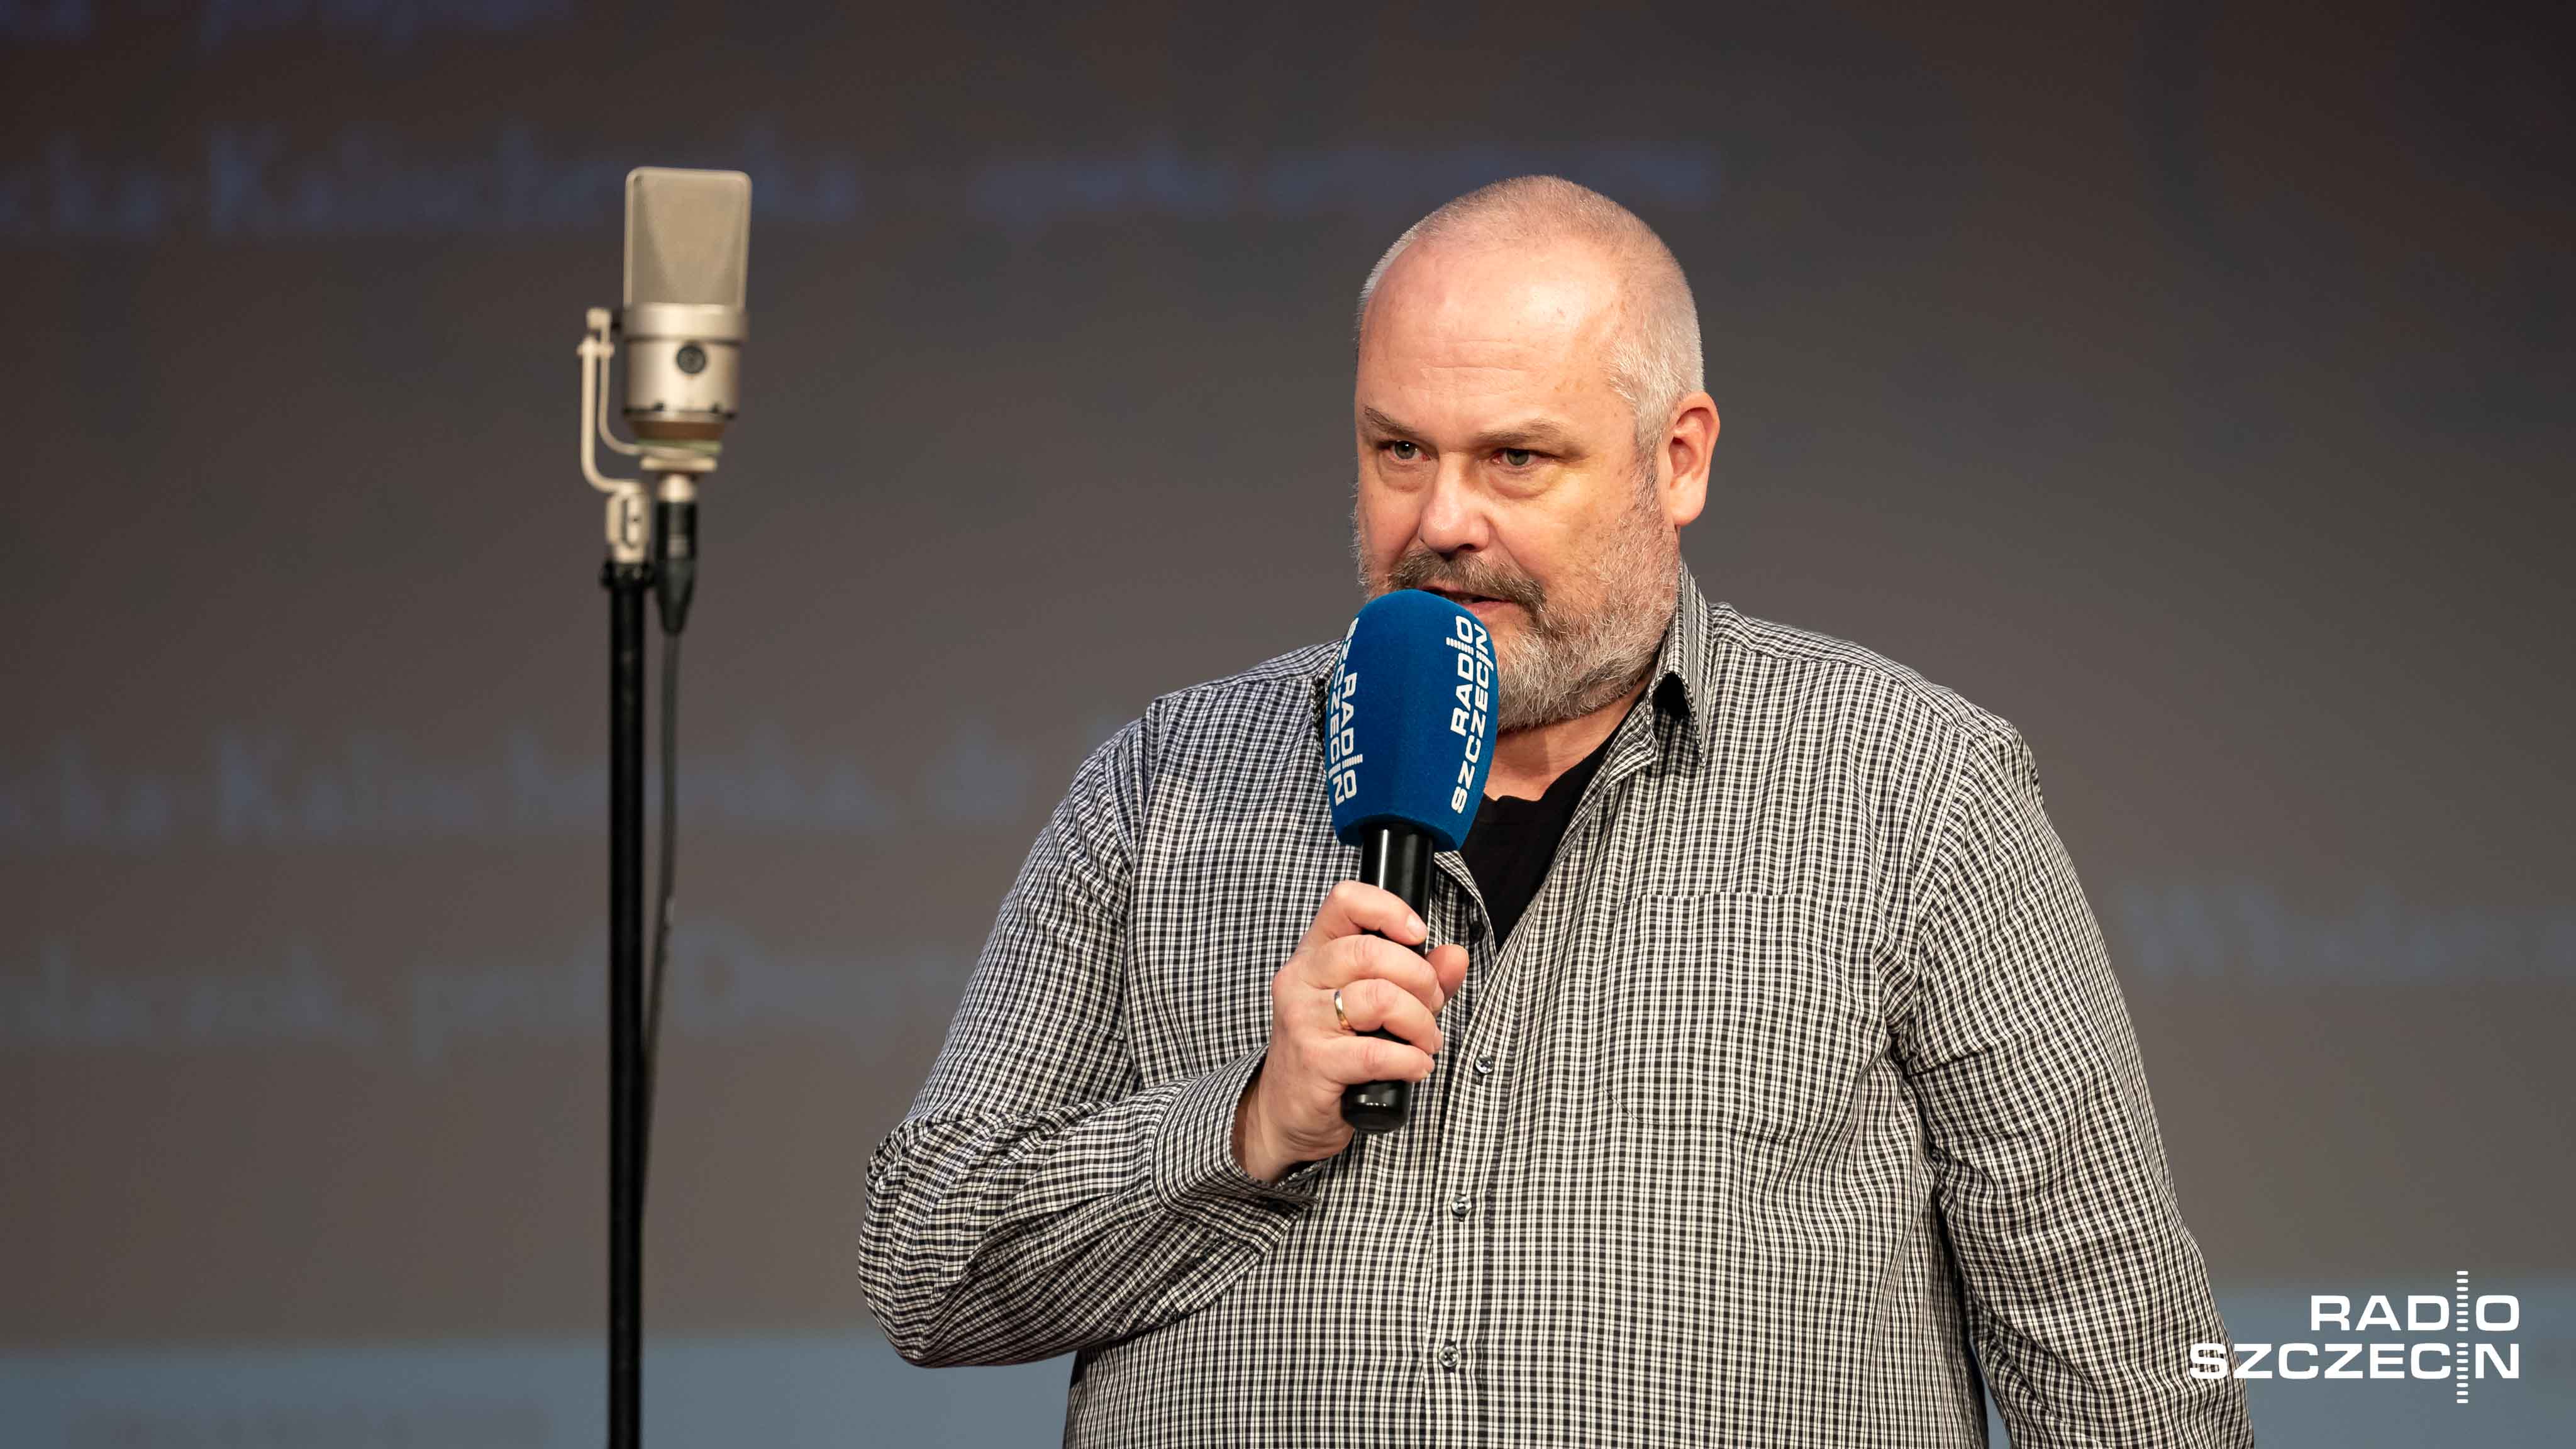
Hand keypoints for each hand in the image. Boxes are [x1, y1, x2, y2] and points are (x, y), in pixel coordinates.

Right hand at [1231, 881, 1470, 1181]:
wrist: (1287, 1111)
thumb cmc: (1332, 1052)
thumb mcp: (1372, 1006)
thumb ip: (1417, 978)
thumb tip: (1455, 956)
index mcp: (1315, 954)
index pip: (1345, 901)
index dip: (1389, 910)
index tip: (1418, 935)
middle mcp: (1302, 979)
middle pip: (1370, 952)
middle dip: (1420, 979)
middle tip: (1432, 1005)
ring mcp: (1303, 1019)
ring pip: (1379, 998)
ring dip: (1420, 1023)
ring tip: (1425, 1041)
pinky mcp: (1314, 1060)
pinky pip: (1375, 1052)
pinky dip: (1410, 1060)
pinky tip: (1416, 1067)